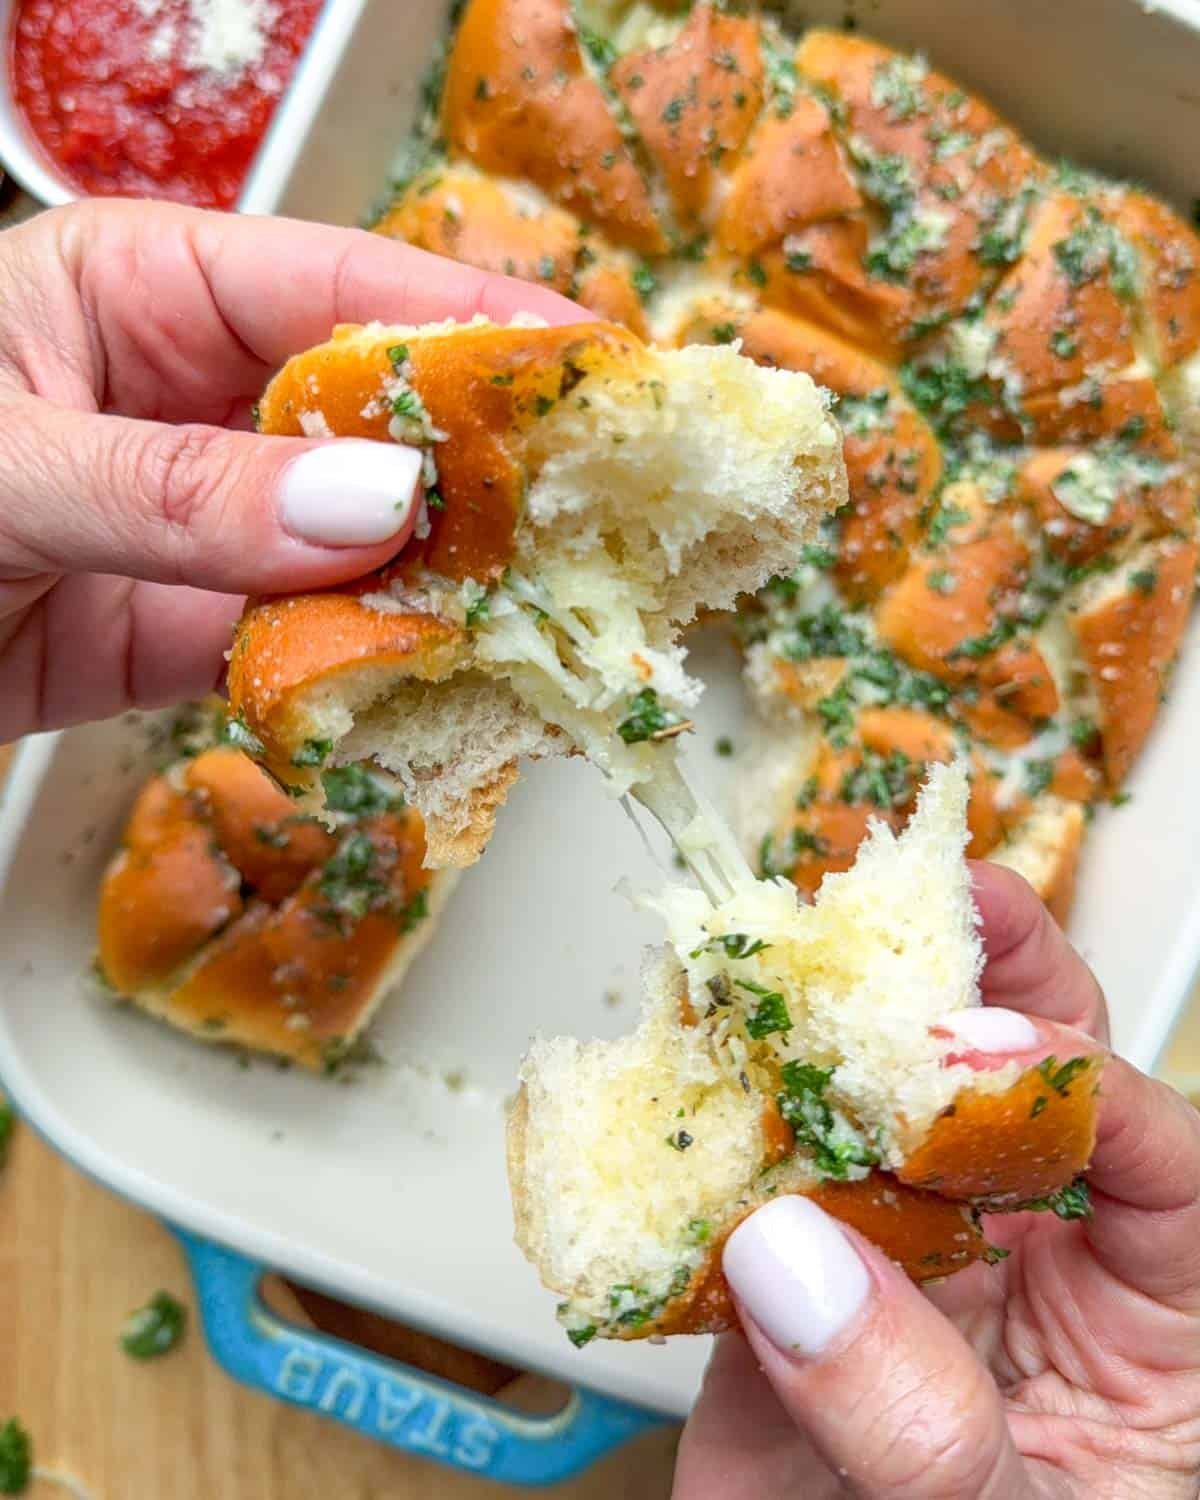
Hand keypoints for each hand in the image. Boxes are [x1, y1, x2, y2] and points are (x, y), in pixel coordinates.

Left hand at [0, 198, 580, 738]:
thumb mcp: (6, 465)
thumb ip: (181, 490)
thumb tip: (369, 508)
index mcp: (143, 292)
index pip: (344, 291)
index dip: (474, 325)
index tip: (586, 365)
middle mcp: (189, 398)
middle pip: (372, 421)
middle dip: (482, 462)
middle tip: (599, 499)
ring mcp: (197, 520)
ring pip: (352, 543)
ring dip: (441, 578)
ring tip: (548, 600)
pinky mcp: (181, 629)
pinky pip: (298, 642)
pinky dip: (366, 667)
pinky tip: (440, 674)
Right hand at [673, 865, 1199, 1498]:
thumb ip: (920, 1420)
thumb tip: (805, 1260)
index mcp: (1155, 1320)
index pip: (1156, 1152)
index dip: (1075, 1072)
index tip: (979, 1042)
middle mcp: (1033, 1269)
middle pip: (1028, 1092)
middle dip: (986, 984)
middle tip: (937, 898)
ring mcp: (907, 1272)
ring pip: (879, 1122)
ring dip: (827, 1040)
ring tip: (788, 965)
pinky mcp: (791, 1294)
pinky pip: (755, 1195)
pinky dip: (713, 1134)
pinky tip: (692, 1073)